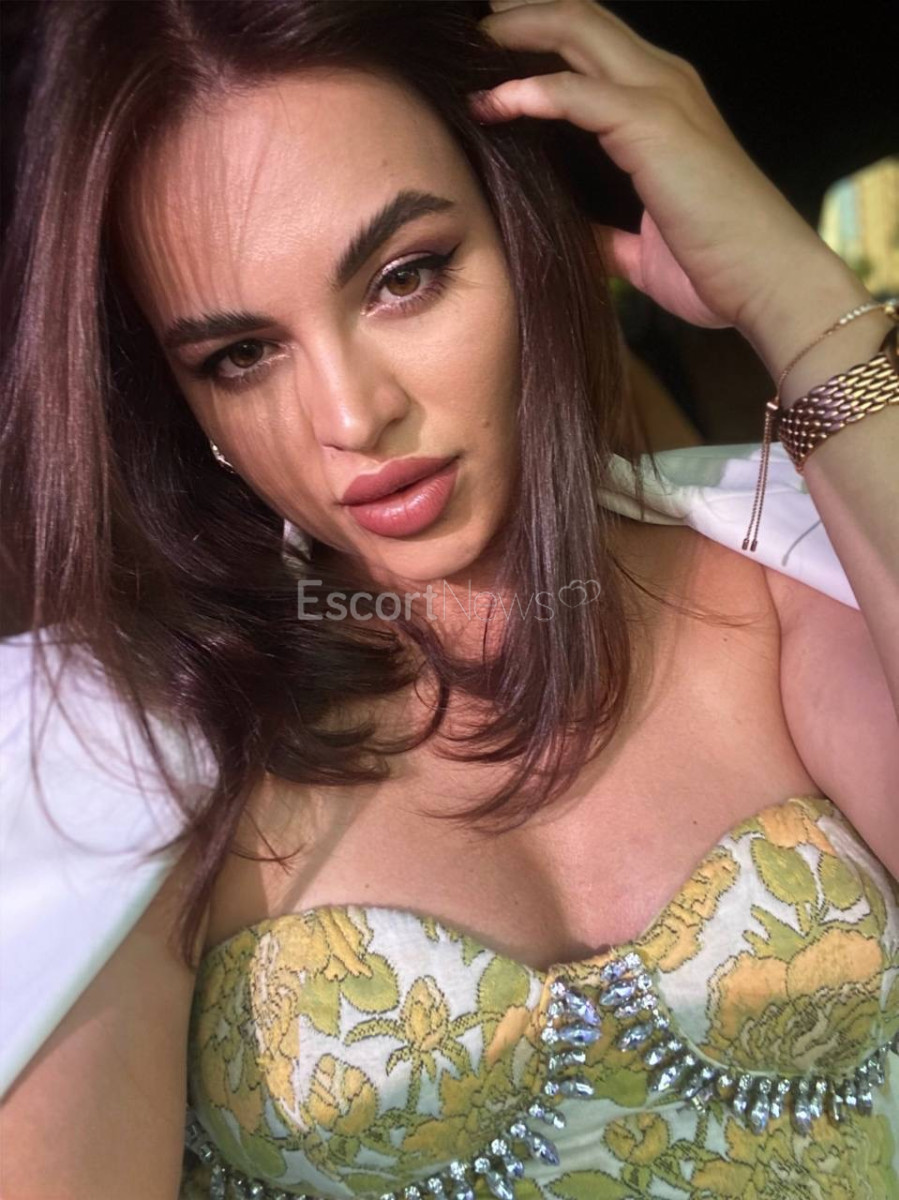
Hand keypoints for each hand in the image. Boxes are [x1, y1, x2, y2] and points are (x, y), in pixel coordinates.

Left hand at [470, 0, 838, 339]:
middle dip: (522, 12)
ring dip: (519, 31)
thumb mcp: (640, 249)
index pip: (593, 44)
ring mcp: (662, 98)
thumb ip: (602, 233)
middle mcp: (664, 84)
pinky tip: (491, 102)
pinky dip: (530, 92)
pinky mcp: (654, 125)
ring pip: (577, 31)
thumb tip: (567, 237)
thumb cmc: (715, 268)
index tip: (489, 51)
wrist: (768, 284)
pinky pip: (577, 93)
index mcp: (663, 105)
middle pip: (580, 17)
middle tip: (470, 26)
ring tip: (470, 44)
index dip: (541, 36)